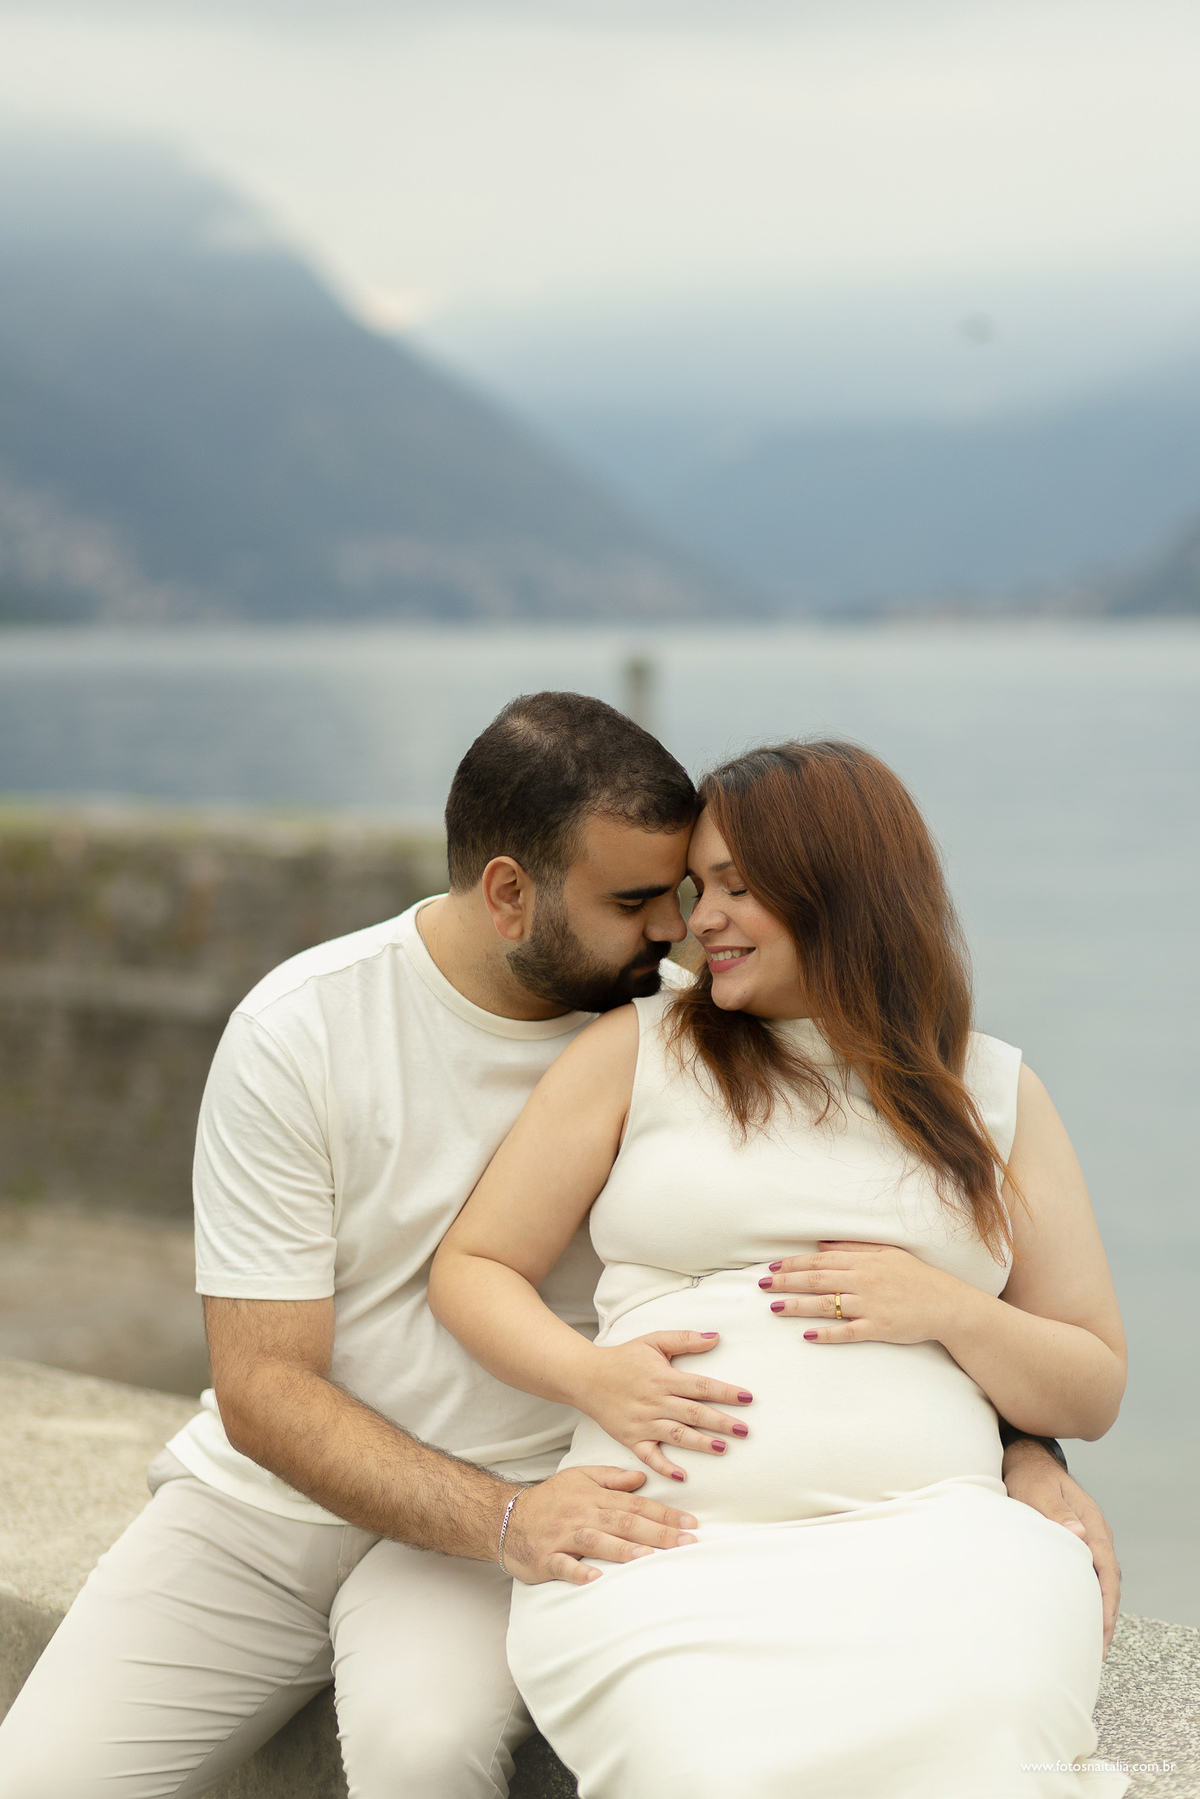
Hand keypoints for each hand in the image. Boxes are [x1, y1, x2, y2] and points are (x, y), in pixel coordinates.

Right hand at [501, 1465, 699, 1586]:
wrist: (507, 1517)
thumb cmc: (549, 1499)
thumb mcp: (580, 1477)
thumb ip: (612, 1478)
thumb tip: (642, 1478)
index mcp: (594, 1497)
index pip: (636, 1504)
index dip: (664, 1514)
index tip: (690, 1524)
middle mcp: (582, 1515)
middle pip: (624, 1523)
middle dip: (656, 1533)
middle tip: (685, 1543)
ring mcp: (564, 1537)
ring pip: (597, 1541)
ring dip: (623, 1550)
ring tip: (648, 1558)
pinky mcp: (547, 1558)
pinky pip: (564, 1565)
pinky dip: (579, 1572)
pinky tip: (596, 1578)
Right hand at [580, 1330, 753, 1480]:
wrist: (586, 1377)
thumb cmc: (624, 1358)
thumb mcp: (653, 1341)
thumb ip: (684, 1339)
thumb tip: (715, 1337)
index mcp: (663, 1378)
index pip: (701, 1386)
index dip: (725, 1392)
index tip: (747, 1397)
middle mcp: (655, 1402)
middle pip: (694, 1413)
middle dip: (721, 1422)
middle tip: (744, 1430)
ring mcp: (643, 1422)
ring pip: (677, 1435)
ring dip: (701, 1443)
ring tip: (723, 1448)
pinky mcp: (631, 1438)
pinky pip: (649, 1456)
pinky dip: (664, 1467)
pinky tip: (682, 1476)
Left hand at [761, 1241, 962, 1344]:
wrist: (948, 1304)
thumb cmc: (918, 1278)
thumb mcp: (887, 1254)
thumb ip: (854, 1248)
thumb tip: (822, 1245)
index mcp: (864, 1262)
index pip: (820, 1262)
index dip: (793, 1264)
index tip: (772, 1267)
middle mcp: (863, 1281)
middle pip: (816, 1281)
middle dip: (786, 1282)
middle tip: (761, 1285)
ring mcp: (870, 1305)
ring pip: (826, 1305)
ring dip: (797, 1306)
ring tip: (774, 1308)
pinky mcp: (878, 1328)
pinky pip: (847, 1331)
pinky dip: (827, 1333)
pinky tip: (807, 1336)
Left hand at [1002, 1438, 1120, 1655]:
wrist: (1026, 1461)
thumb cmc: (1029, 1477)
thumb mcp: (1038, 1492)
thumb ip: (1056, 1513)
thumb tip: (1078, 1535)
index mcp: (1091, 1524)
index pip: (1106, 1570)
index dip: (1106, 1602)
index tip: (1102, 1629)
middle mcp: (1095, 1533)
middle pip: (1109, 1582)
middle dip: (1106, 1617)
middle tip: (1099, 1650)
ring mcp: (1089, 1539)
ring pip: (1101, 1581)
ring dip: (1098, 1610)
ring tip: (1091, 1643)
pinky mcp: (1077, 1543)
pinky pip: (1089, 1575)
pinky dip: (1088, 1596)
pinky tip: (1079, 1615)